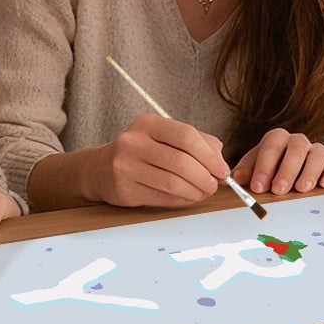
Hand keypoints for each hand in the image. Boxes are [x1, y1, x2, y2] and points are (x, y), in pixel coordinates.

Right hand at [86, 114, 229, 208]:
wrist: (100, 169)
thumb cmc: (141, 152)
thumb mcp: (164, 137)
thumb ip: (196, 142)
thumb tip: (220, 160)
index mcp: (148, 124)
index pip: (186, 135)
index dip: (209, 155)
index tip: (222, 169)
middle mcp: (133, 142)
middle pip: (180, 161)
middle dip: (204, 176)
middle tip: (214, 185)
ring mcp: (125, 166)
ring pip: (172, 183)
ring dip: (195, 191)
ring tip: (203, 192)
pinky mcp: (124, 189)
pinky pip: (162, 198)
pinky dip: (181, 200)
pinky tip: (188, 198)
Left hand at [232, 130, 323, 195]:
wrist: (290, 169)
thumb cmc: (270, 169)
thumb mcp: (254, 169)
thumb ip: (246, 172)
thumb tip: (237, 179)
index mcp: (276, 138)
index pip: (271, 147)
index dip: (264, 167)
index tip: (258, 186)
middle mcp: (297, 141)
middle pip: (296, 149)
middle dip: (286, 170)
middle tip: (279, 190)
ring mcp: (315, 149)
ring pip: (317, 154)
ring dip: (309, 172)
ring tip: (302, 189)